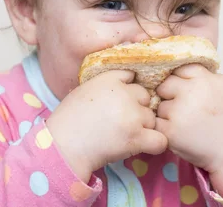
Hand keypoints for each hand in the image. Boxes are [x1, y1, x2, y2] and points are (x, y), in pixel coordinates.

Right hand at [46, 70, 167, 182]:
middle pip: (146, 97)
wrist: (63, 145)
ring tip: (124, 135)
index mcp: (110, 78)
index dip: (129, 90)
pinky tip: (143, 145)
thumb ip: (107, 83)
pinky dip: (155, 143)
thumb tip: (127, 80)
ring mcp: (132, 115)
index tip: (120, 102)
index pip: (133, 77)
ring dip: (143, 127)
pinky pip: (160, 140)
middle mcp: (124, 94)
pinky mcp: (137, 137)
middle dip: (137, 108)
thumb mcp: (85, 89)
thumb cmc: (69, 119)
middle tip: (121, 122)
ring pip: (152, 118)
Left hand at [155, 64, 222, 198]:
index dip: (181, 79)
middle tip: (181, 106)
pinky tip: (178, 132)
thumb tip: (191, 72)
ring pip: (159, 105)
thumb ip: (211, 76)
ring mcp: (178, 112)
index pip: (180, 69)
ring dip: (166, 113)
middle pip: (165, 85)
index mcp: (204, 79)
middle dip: (169, 94)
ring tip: (183, 122)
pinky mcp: (170, 131)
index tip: (186, 89)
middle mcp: (190, 92)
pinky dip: (163, 128)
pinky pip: (156, 123)